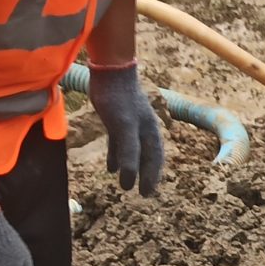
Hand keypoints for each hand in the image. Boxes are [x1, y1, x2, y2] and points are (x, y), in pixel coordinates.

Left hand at [86, 62, 165, 197]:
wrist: (110, 71)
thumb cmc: (119, 99)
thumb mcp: (123, 127)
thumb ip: (127, 152)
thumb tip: (128, 179)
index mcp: (150, 132)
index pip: (154, 160)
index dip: (152, 177)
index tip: (147, 194)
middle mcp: (144, 129)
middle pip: (147, 157)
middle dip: (145, 175)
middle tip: (143, 193)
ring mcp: (131, 124)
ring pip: (134, 152)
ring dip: (131, 167)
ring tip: (127, 184)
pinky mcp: (118, 119)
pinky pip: (120, 143)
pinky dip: (117, 156)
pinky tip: (111, 167)